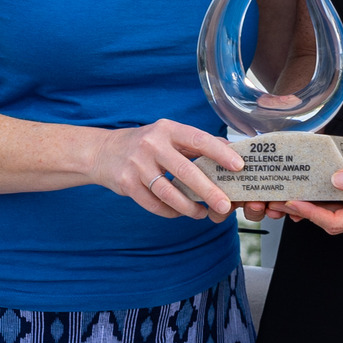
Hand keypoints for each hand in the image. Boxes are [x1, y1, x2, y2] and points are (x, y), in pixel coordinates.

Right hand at [98, 120, 244, 221]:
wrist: (104, 152)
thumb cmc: (146, 144)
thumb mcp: (168, 135)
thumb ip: (196, 144)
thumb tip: (231, 152)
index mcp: (168, 129)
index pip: (199, 139)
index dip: (220, 153)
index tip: (239, 166)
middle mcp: (152, 144)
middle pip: (185, 171)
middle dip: (208, 191)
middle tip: (225, 206)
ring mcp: (138, 164)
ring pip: (169, 192)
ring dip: (189, 207)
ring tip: (202, 213)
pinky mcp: (127, 183)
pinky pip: (154, 203)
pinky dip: (170, 211)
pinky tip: (180, 213)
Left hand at [282, 147, 342, 237]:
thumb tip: (335, 179)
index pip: (336, 221)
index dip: (311, 213)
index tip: (293, 202)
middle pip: (334, 223)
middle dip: (308, 212)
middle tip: (284, 200)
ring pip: (342, 218)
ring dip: (320, 208)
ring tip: (296, 194)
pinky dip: (336, 203)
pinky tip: (323, 190)